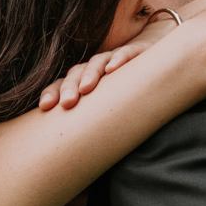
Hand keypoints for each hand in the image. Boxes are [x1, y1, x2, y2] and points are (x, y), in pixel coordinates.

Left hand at [38, 13, 176, 110]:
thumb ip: (91, 122)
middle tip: (66, 103)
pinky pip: (127, 53)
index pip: (62, 84)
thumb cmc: (128, 92)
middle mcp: (96, 68)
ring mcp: (115, 59)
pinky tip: (113, 69)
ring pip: (97, 62)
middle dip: (69, 87)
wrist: (160, 63)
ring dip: (90, 74)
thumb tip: (74, 154)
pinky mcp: (138, 52)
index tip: (45, 107)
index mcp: (83, 81)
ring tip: (86, 88)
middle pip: (76, 73)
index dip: (52, 92)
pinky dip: (119, 59)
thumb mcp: (108, 108)